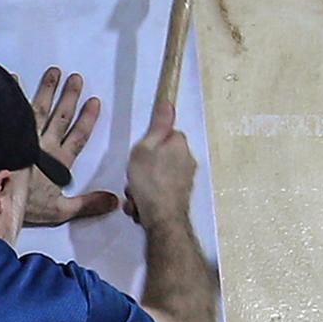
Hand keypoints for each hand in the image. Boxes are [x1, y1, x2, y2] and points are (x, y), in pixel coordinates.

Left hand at [21, 67, 119, 225]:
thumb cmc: (22, 204)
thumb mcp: (59, 211)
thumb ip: (87, 205)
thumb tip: (113, 202)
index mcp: (57, 163)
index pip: (77, 137)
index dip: (87, 119)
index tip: (94, 102)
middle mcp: (42, 145)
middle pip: (60, 116)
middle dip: (69, 97)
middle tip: (76, 79)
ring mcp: (22, 136)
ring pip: (38, 108)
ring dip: (48, 89)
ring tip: (54, 73)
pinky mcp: (4, 132)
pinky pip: (10, 109)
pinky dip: (11, 93)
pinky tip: (13, 80)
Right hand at [124, 95, 197, 229]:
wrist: (162, 219)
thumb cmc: (151, 183)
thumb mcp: (145, 148)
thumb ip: (157, 126)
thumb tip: (168, 102)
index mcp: (179, 143)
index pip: (165, 134)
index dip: (150, 143)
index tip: (141, 152)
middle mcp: (187, 159)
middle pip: (161, 155)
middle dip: (144, 167)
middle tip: (135, 175)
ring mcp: (185, 179)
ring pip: (158, 175)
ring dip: (143, 184)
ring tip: (136, 193)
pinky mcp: (180, 195)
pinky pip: (160, 190)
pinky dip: (149, 196)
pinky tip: (141, 204)